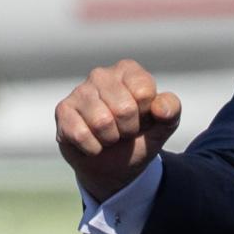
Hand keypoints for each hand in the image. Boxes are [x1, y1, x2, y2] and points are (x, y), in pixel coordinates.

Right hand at [54, 59, 180, 200]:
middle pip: (124, 109)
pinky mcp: (62, 111)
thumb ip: (171, 110)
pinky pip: (81, 135)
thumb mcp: (164, 124)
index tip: (143, 117)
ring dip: (111, 139)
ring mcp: (79, 91)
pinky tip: (93, 142)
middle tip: (125, 130)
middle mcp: (101, 74)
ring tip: (110, 135)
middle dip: (129, 129)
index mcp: (128, 70)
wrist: (115, 163)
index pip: (144, 93)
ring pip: (102, 122)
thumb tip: (160, 108)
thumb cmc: (140, 135)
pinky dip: (94, 148)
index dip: (147, 114)